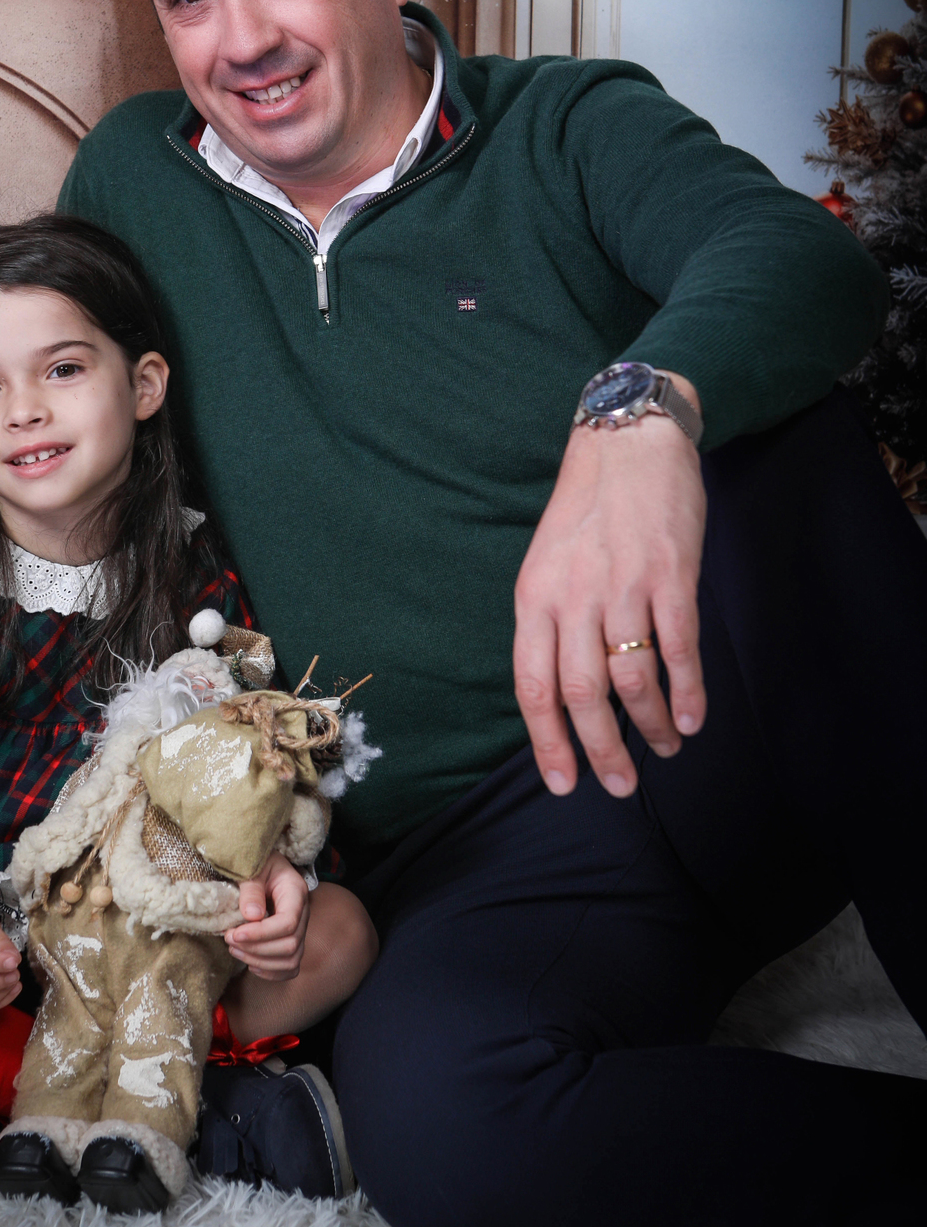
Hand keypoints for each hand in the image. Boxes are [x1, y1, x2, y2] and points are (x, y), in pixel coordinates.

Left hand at [223, 853, 309, 981]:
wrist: (266, 866)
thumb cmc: (259, 864)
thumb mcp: (253, 868)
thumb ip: (251, 889)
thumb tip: (251, 916)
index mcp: (296, 892)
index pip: (287, 923)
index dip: (261, 934)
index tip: (235, 933)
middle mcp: (303, 914)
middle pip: (290, 945)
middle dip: (257, 949)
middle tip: (229, 939)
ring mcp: (300, 930)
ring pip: (291, 960)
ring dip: (260, 962)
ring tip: (234, 950)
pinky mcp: (292, 942)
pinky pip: (290, 967)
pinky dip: (271, 972)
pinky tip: (251, 964)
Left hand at [513, 375, 706, 798]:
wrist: (628, 441)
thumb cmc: (587, 508)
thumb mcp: (547, 563)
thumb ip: (551, 622)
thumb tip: (563, 695)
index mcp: (534, 596)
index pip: (533, 686)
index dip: (548, 741)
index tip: (564, 784)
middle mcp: (573, 595)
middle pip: (582, 693)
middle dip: (602, 750)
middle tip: (621, 786)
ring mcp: (623, 585)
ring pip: (632, 678)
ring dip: (651, 725)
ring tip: (666, 747)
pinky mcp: (672, 573)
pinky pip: (679, 648)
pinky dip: (687, 691)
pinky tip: (693, 718)